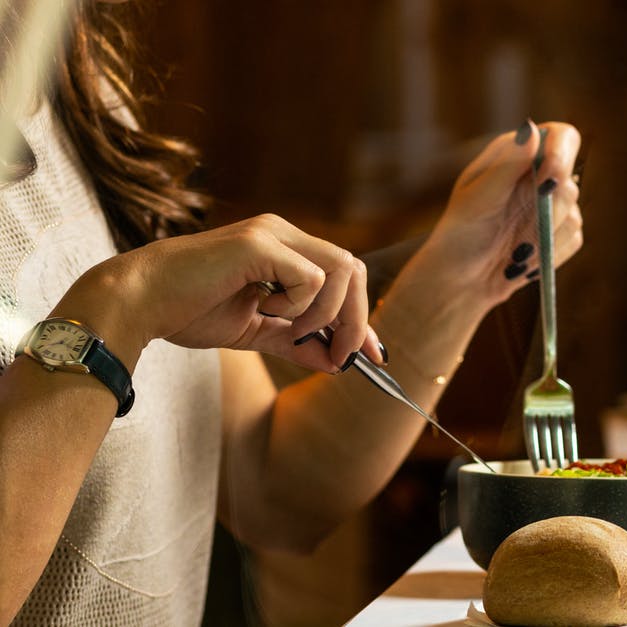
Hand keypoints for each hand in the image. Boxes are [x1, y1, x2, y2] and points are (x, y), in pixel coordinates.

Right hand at [61, 214, 383, 372]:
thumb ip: (295, 342)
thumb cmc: (187, 311)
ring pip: (340, 270)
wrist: (138, 302)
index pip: (344, 275)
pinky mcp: (259, 244)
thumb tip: (336, 363)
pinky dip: (298, 306)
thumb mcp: (255, 332)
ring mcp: (272, 233)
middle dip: (356, 319)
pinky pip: (310, 278)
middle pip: (353, 269)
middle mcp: (283, 232)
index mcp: (284, 248)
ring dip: (326, 313)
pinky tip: (263, 308)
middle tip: (341, 356)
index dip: (363, 317)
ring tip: (290, 329)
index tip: (373, 355)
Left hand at [425, 120, 583, 304]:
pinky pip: (573, 240)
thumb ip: (507, 166)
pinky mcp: (562, 235)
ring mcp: (554, 206)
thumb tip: (532, 129)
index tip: (550, 176)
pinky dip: (548, 254)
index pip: (561, 137)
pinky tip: (523, 260)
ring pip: (573, 216)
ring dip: (542, 238)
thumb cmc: (459, 234)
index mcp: (518, 155)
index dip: (562, 153)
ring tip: (512, 250)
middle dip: (547, 210)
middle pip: (569, 182)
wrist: (461, 279)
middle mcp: (540, 176)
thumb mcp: (476, 199)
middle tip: (519, 232)